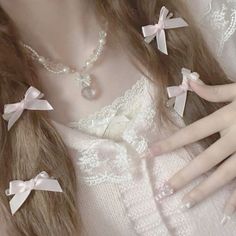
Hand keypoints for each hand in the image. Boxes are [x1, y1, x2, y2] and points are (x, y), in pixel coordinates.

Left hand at [148, 80, 235, 224]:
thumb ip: (214, 90)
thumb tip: (189, 81)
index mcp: (226, 118)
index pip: (191, 133)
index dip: (170, 143)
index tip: (150, 153)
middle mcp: (235, 138)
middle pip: (205, 160)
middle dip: (184, 176)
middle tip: (165, 190)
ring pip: (224, 176)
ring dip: (205, 191)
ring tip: (186, 204)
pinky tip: (225, 211)